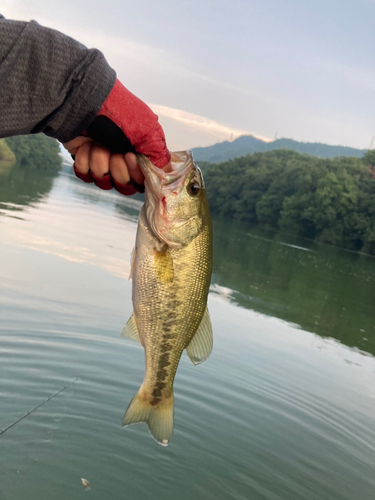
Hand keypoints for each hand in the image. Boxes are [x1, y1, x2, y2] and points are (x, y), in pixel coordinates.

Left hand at [64, 79, 171, 194]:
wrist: (85, 101)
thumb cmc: (119, 112)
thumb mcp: (148, 131)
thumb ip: (160, 156)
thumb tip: (168, 176)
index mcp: (141, 155)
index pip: (143, 182)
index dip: (135, 174)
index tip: (129, 156)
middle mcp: (123, 161)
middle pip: (124, 185)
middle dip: (117, 167)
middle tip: (114, 148)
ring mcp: (103, 161)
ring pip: (103, 181)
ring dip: (100, 160)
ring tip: (98, 142)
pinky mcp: (84, 160)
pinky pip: (84, 175)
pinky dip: (85, 159)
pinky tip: (86, 144)